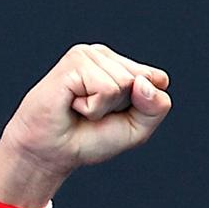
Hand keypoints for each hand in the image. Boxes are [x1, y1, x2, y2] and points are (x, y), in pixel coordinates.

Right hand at [0, 43, 172, 173]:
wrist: (51, 152)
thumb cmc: (90, 138)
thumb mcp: (137, 128)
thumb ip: (156, 107)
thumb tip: (145, 83)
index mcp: (120, 65)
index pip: (157, 79)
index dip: (143, 107)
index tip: (114, 114)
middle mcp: (104, 55)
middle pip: (143, 81)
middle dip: (122, 107)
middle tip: (93, 113)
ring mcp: (88, 55)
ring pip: (125, 84)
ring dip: (104, 107)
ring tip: (81, 108)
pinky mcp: (74, 62)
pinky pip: (106, 89)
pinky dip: (93, 107)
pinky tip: (72, 104)